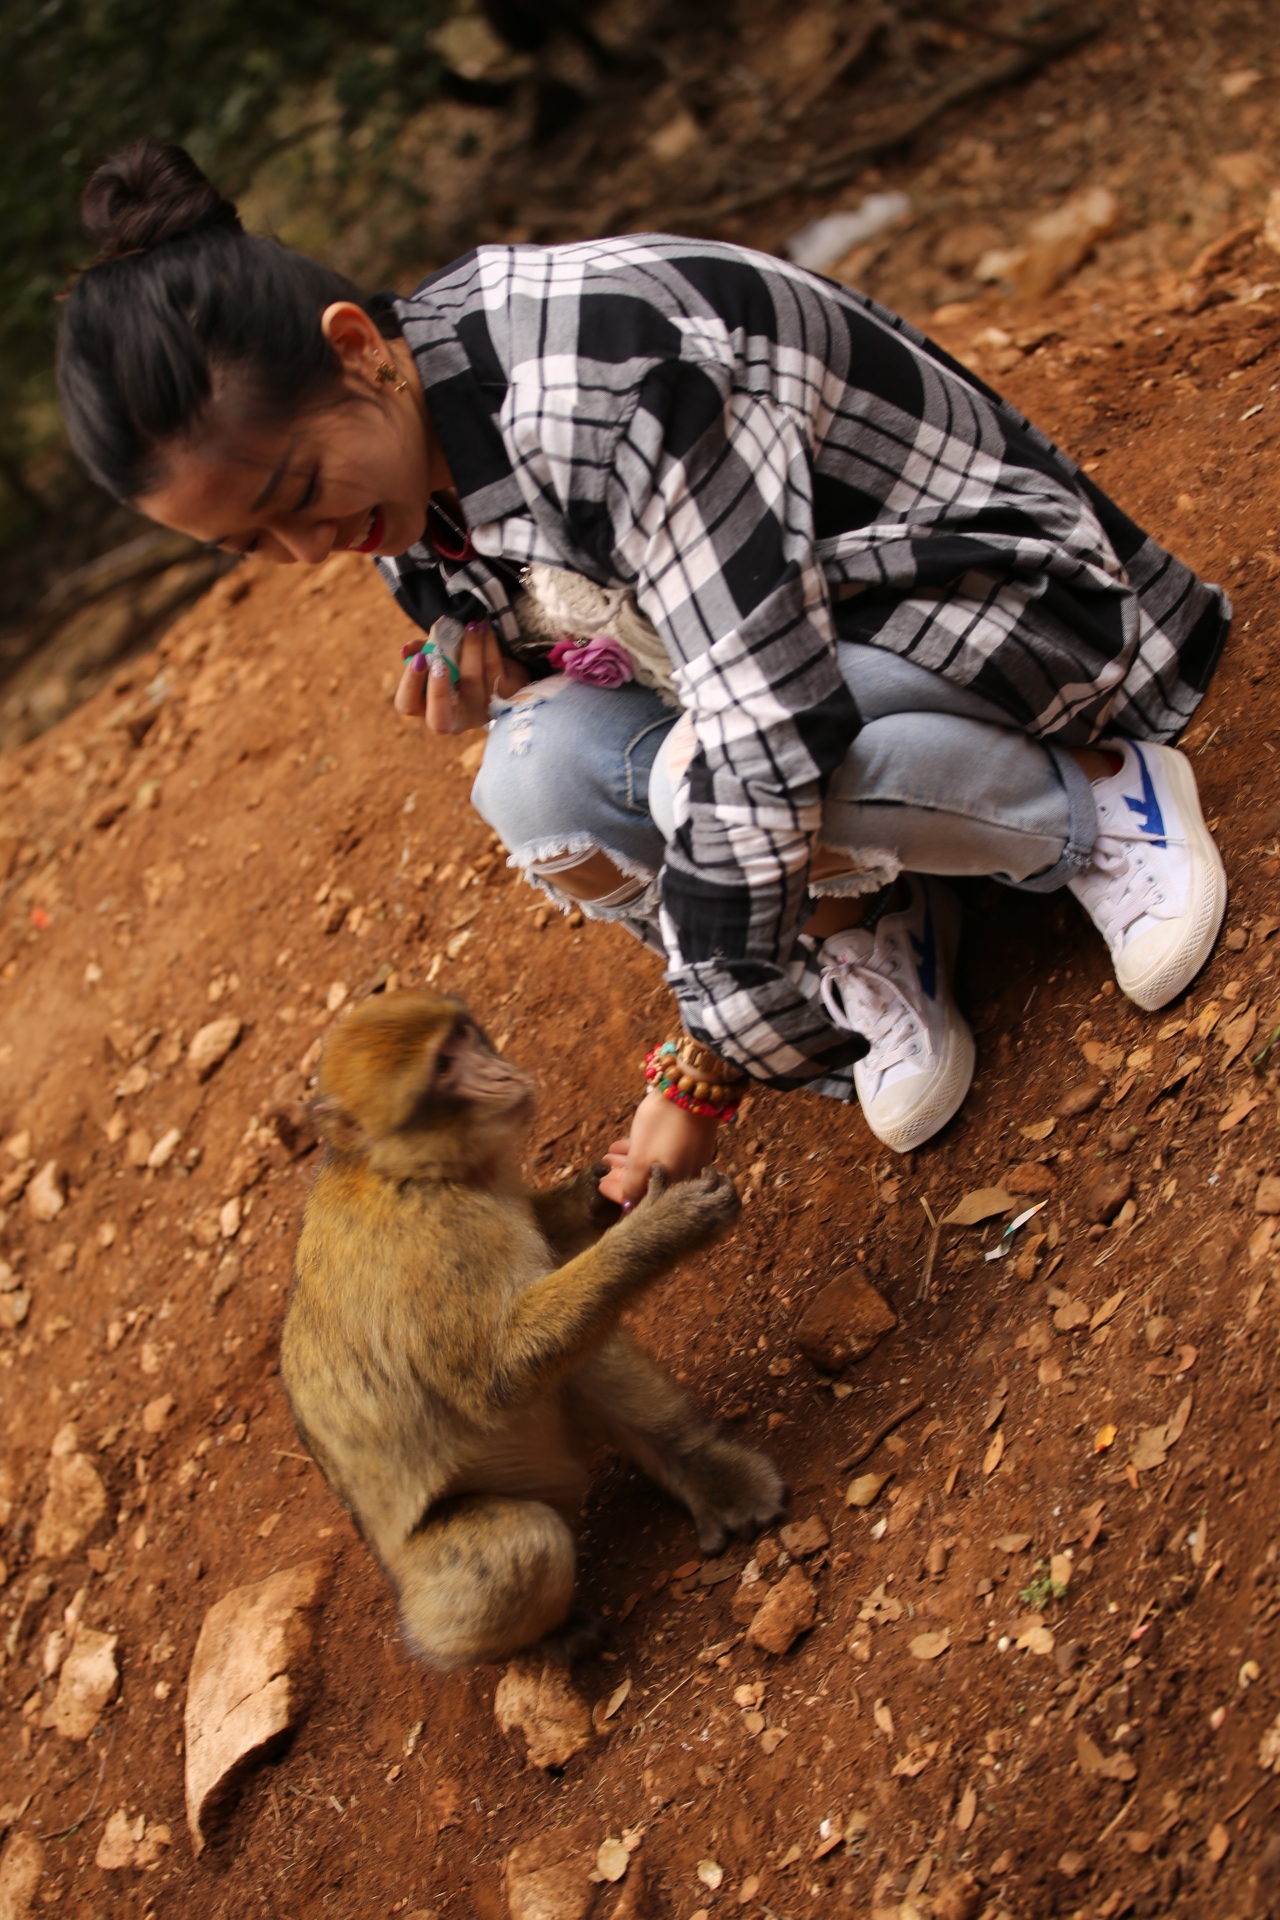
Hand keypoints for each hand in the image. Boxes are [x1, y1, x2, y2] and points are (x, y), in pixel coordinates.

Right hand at [394, 622, 528, 733]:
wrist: (505, 669)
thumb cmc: (462, 664)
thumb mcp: (440, 656)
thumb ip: (421, 650)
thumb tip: (406, 651)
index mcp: (431, 708)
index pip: (408, 705)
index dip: (410, 684)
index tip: (419, 658)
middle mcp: (455, 718)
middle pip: (439, 720)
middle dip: (437, 689)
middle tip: (439, 660)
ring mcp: (480, 711)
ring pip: (472, 681)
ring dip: (470, 648)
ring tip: (470, 626)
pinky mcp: (504, 700)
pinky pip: (493, 669)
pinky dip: (488, 646)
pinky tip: (485, 632)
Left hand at [599, 1091, 720, 1205]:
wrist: (691, 1090)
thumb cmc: (664, 1126)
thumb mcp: (641, 1159)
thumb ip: (633, 1187)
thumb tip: (628, 1207)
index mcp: (677, 1188)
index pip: (645, 1201)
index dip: (619, 1194)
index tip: (602, 1185)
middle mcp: (689, 1180)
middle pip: (651, 1185)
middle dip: (624, 1177)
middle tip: (605, 1169)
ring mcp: (693, 1161)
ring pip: (657, 1167)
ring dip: (631, 1163)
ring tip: (611, 1154)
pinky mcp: (695, 1144)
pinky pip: (666, 1155)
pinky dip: (646, 1152)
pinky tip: (627, 1143)